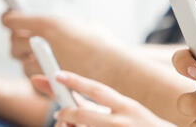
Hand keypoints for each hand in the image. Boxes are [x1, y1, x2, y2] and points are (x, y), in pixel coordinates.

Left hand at [1, 11, 105, 77]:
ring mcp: (42, 64)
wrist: (115, 67)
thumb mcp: (80, 23)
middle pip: (13, 43)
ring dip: (28, 59)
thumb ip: (58, 25)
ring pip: (22, 63)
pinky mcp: (47, 81)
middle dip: (17, 41)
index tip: (9, 18)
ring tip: (43, 56)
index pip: (11, 20)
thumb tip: (43, 25)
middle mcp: (40, 43)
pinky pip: (33, 78)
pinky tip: (49, 69)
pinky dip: (38, 74)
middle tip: (25, 39)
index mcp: (47, 24)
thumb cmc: (102, 44)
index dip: (8, 18)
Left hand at [30, 71, 178, 126]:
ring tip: (72, 125)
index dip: (76, 81)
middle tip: (58, 112)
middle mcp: (123, 121)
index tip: (57, 75)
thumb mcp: (124, 112)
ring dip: (72, 126)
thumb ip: (98, 106)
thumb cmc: (138, 126)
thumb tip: (67, 96)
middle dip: (67, 112)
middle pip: (84, 114)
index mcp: (128, 106)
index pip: (98, 90)